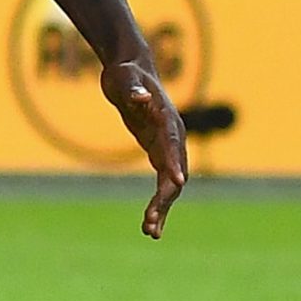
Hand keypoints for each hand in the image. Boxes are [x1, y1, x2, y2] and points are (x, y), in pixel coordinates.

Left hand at [102, 59, 188, 237]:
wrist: (131, 69)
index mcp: (167, 118)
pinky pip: (162, 182)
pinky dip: (158, 202)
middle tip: (151, 223)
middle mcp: (173, 135)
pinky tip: (150, 224)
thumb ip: (133, 89)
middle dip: (164, 198)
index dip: (175, 162)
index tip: (176, 182)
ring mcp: (167, 145)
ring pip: (170, 183)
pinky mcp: (158, 151)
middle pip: (174, 172)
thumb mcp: (125, 78)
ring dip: (162, 207)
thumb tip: (140, 97)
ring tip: (150, 232)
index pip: (173, 143)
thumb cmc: (126, 72)